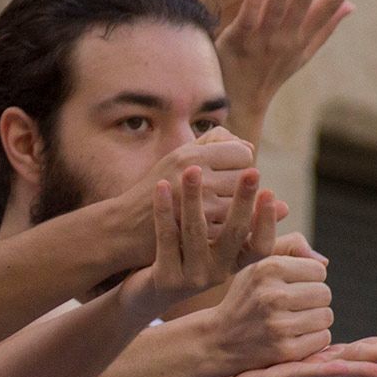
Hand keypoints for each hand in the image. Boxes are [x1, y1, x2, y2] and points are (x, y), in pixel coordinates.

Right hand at [113, 129, 260, 264]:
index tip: (228, 174)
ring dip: (239, 209)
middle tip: (224, 194)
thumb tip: (250, 147)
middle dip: (241, 187)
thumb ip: (214, 143)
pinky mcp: (198, 233)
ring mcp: (197, 207)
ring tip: (221, 210)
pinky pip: (234, 226)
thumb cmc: (158, 189)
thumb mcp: (177, 157)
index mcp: (190, 156)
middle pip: (247, 178)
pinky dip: (232, 228)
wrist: (126, 227)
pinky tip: (219, 227)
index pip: (243, 153)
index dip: (240, 165)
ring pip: (243, 204)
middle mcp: (194, 177)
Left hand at [118, 166, 263, 316]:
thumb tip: (284, 204)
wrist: (147, 296)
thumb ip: (244, 229)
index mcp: (234, 264)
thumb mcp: (217, 250)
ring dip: (193, 197)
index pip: (261, 246)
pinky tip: (160, 186)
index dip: (267, 221)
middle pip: (234, 234)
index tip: (270, 191)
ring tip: (193, 169)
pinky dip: (163, 210)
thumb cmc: (187, 262)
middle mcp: (218, 273)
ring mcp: (192, 278)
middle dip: (243, 200)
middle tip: (252, 170)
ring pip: (195, 231)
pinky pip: (166, 238)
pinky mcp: (165, 278)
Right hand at [203, 244, 334, 375]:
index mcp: (267, 268)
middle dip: (312, 301)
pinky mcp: (285, 349)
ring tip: (291, 322)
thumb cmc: (245, 299)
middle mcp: (273, 295)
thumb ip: (290, 248)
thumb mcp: (256, 265)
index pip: (319, 270)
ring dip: (314, 321)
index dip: (308, 280)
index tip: (290, 288)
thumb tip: (324, 262)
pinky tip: (292, 337)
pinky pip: (322, 339)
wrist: (218, 339)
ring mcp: (278, 324)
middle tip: (290, 308)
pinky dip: (312, 340)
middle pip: (325, 293)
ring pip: (326, 316)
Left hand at [215, 0, 360, 111]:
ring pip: (276, 9)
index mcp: (303, 37)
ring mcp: (261, 42)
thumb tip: (351, 5)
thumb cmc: (272, 71)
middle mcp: (286, 39)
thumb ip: (325, 27)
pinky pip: (247, 21)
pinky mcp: (237, 43)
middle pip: (302, 4)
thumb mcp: (302, 52)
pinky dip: (253, 4)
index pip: (327, 8)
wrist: (240, 101)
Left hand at [219, 337, 376, 376]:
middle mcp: (319, 373)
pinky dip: (327, 371)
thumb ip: (309, 339)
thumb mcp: (291, 356)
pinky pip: (309, 373)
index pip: (360, 355)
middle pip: (357, 362)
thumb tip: (319, 317)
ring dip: (362, 371)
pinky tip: (341, 369)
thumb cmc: (261, 375)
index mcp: (323, 363)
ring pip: (339, 371)